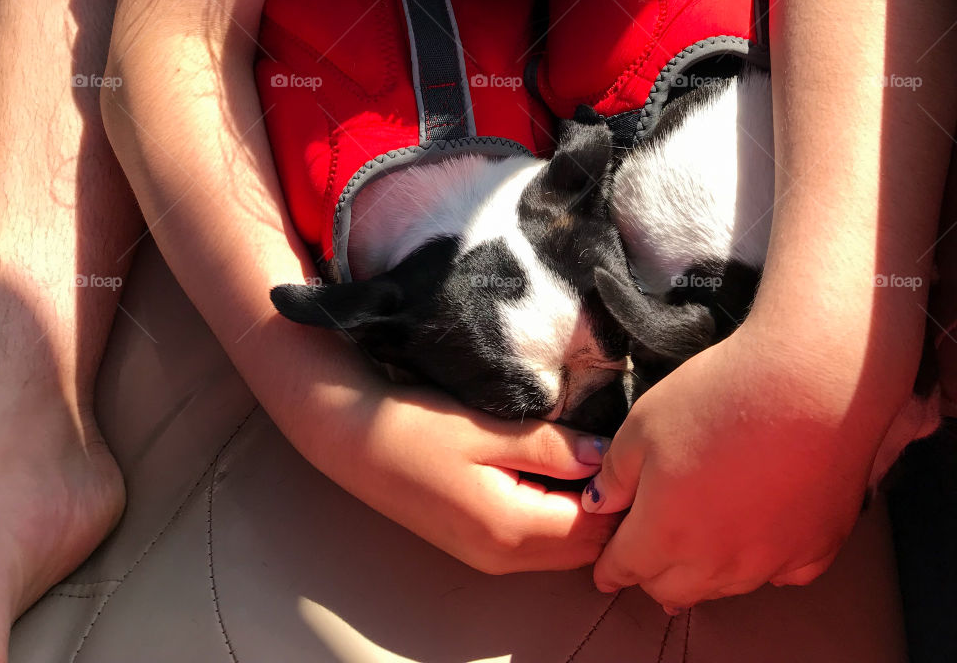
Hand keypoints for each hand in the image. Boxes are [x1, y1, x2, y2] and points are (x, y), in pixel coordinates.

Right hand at [349, 382, 618, 573]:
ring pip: (564, 547)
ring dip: (583, 510)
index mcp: (511, 528)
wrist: (355, 441)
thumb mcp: (489, 429)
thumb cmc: (417, 427)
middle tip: (614, 449)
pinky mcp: (478, 545)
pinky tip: (553, 472)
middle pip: (584, 546)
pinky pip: (539, 540)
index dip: (619, 491)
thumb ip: (552, 447)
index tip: (628, 448)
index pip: (595, 526)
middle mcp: (504, 555)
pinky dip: (558, 513)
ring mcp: (489, 556)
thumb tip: (605, 458)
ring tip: (585, 455)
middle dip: (607, 505)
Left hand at [579, 322, 881, 607]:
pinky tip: (757, 543)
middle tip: (646, 560)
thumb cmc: (719, 396)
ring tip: (695, 555)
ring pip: (723, 587)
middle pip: (674, 589)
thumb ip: (616, 474)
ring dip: (702, 574)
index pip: (627, 567)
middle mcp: (717, 561)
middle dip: (652, 577)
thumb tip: (601, 504)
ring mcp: (770, 562)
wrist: (808, 384)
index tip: (604, 571)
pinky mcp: (815, 549)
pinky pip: (779, 574)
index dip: (610, 568)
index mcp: (667, 532)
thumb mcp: (643, 424)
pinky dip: (761, 565)